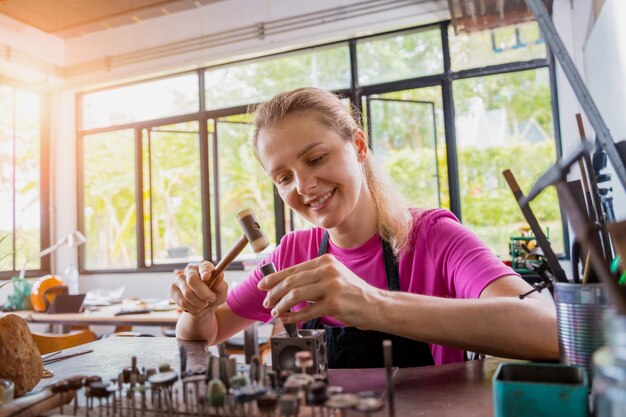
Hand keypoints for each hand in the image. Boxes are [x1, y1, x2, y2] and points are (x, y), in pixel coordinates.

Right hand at [170, 261, 227, 314]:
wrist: (204, 307)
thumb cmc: (214, 295)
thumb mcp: (221, 291)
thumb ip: (221, 284)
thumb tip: (219, 275)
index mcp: (204, 266)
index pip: (204, 266)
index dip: (205, 271)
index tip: (206, 277)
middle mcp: (191, 269)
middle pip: (192, 279)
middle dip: (203, 293)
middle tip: (211, 299)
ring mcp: (180, 278)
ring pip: (188, 293)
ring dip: (199, 303)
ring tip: (204, 304)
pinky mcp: (173, 288)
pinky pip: (182, 301)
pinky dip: (192, 307)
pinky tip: (195, 306)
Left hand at [257, 254, 380, 327]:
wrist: (377, 305)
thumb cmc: (353, 294)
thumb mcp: (334, 277)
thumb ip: (313, 279)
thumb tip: (285, 287)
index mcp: (325, 261)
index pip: (293, 269)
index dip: (274, 278)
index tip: (263, 285)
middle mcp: (328, 270)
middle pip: (291, 282)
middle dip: (274, 293)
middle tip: (267, 303)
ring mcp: (331, 286)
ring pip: (295, 296)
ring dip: (281, 306)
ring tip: (275, 312)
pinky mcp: (334, 303)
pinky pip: (306, 312)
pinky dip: (293, 317)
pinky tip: (286, 320)